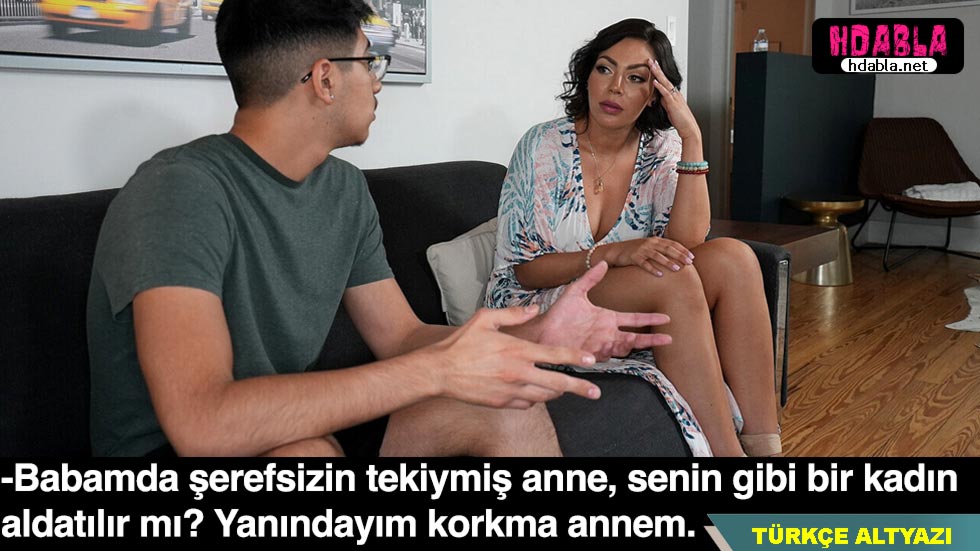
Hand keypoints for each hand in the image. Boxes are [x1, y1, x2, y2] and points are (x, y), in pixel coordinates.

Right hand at [425, 306, 600, 408]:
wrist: (439, 372)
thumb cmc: (461, 343)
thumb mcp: (485, 319)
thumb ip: (512, 313)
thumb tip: (534, 308)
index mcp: (517, 350)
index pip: (554, 354)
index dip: (575, 357)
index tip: (591, 360)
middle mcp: (518, 373)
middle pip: (557, 383)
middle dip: (580, 388)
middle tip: (596, 392)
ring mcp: (510, 391)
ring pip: (544, 396)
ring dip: (556, 393)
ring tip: (564, 389)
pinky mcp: (502, 403)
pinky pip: (526, 404)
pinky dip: (534, 399)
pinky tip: (534, 393)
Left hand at [534, 262, 671, 360]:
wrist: (543, 331)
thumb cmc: (558, 314)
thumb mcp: (575, 292)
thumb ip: (590, 279)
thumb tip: (603, 263)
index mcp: (607, 318)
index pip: (634, 319)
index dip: (650, 319)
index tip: (666, 318)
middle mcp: (608, 333)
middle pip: (635, 337)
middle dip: (652, 338)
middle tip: (669, 338)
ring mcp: (601, 345)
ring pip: (626, 347)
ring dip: (640, 345)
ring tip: (656, 341)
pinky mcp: (592, 355)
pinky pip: (610, 356)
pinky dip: (618, 353)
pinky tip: (627, 349)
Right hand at [601, 237, 694, 276]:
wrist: (615, 251)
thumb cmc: (634, 251)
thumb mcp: (649, 247)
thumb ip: (660, 250)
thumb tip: (676, 258)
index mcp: (655, 240)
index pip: (672, 244)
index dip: (683, 250)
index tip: (692, 257)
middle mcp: (649, 243)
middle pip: (667, 249)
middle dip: (679, 255)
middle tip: (689, 263)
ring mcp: (641, 250)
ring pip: (657, 256)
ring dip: (668, 262)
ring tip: (677, 269)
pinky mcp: (633, 257)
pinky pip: (644, 264)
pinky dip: (652, 269)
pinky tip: (659, 275)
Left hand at [648, 58, 701, 142]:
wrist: (688, 127)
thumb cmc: (680, 120)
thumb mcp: (670, 109)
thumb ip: (664, 102)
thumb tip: (658, 98)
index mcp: (674, 94)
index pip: (665, 80)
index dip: (658, 72)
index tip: (652, 65)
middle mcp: (675, 93)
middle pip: (664, 78)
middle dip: (657, 69)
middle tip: (650, 60)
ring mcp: (674, 97)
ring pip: (665, 82)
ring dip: (658, 74)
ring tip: (652, 65)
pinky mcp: (673, 103)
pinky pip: (666, 93)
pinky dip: (660, 87)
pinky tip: (655, 81)